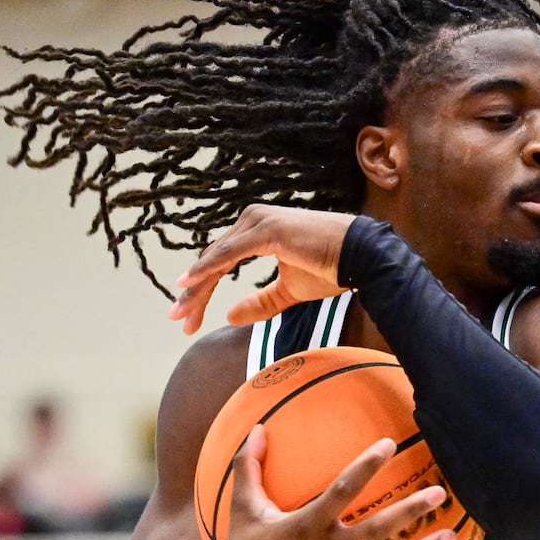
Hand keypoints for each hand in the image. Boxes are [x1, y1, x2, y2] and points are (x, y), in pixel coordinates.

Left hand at [168, 204, 357, 333]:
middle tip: (177, 318)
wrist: (361, 258)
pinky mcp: (267, 230)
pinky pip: (229, 252)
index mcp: (257, 231)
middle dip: (194, 292)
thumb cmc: (330, 269)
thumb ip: (259, 302)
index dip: (203, 289)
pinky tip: (188, 282)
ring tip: (181, 311)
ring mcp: (259, 222)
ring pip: (217, 257)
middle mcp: (253, 220)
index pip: (221, 262)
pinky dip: (207, 268)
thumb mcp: (288, 292)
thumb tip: (229, 315)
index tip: (187, 317)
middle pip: (213, 260)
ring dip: (196, 286)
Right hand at [206, 426, 453, 539]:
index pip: (341, 490)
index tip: (389, 445)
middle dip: (410, 510)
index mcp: (305, 525)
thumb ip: (250, 468)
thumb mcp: (243, 510)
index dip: (366, 466)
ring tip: (450, 535)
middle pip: (376, 529)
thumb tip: (256, 428)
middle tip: (440, 493)